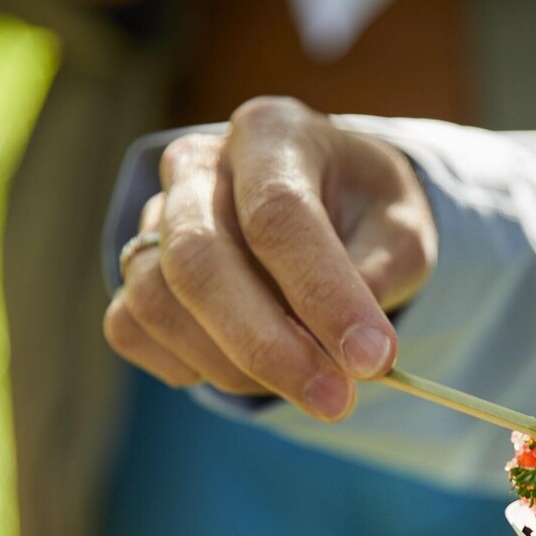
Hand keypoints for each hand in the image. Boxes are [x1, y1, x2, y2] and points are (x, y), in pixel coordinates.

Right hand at [103, 97, 437, 419]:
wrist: (329, 212)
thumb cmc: (368, 217)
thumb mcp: (403, 232)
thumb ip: (379, 278)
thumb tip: (349, 349)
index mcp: (271, 134)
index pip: (278, 213)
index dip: (323, 293)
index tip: (372, 359)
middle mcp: (199, 165)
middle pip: (199, 258)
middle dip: (267, 345)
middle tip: (335, 401)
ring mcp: (155, 216)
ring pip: (158, 299)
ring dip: (234, 364)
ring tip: (308, 385)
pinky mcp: (136, 269)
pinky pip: (132, 328)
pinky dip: (189, 365)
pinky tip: (249, 372)